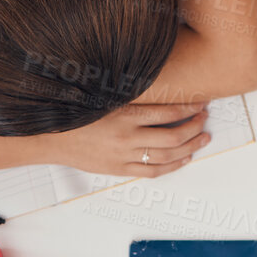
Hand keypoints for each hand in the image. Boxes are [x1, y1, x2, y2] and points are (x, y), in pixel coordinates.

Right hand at [51, 102, 212, 177]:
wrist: (51, 139)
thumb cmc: (77, 115)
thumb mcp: (104, 98)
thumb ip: (131, 96)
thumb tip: (158, 85)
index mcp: (124, 115)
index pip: (167, 112)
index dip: (188, 108)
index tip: (200, 103)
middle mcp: (127, 138)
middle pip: (173, 136)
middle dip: (195, 127)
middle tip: (205, 119)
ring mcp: (124, 156)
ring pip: (167, 156)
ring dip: (190, 146)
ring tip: (203, 138)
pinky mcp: (119, 169)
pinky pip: (153, 171)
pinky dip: (173, 166)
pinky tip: (185, 158)